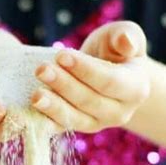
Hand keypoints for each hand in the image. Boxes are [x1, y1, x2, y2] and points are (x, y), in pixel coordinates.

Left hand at [31, 21, 149, 132]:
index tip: (61, 55)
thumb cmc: (114, 49)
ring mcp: (98, 123)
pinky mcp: (77, 127)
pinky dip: (45, 122)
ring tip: (35, 95)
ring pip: (76, 118)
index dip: (86, 70)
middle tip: (41, 69)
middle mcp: (120, 112)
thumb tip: (126, 42)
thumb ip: (126, 36)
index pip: (110, 82)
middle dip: (64, 85)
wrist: (106, 72)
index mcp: (136, 88)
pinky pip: (61, 128)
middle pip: (90, 101)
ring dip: (53, 107)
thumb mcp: (122, 36)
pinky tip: (29, 115)